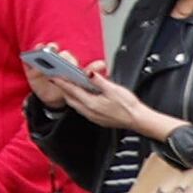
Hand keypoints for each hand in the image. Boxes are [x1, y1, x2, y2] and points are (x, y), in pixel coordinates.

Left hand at [47, 63, 178, 141]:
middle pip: (70, 98)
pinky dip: (78, 100)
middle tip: (58, 79)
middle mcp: (88, 111)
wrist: (139, 120)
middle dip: (63, 88)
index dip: (61, 82)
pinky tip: (82, 96)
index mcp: (91, 103)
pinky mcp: (96, 119)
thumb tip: (88, 72)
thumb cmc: (129, 106)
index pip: (71, 91)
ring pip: (75, 104)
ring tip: (68, 85)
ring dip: (70, 95)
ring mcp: (92, 116)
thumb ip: (99, 80)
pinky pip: (81, 108)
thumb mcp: (114, 89)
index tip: (53, 75)